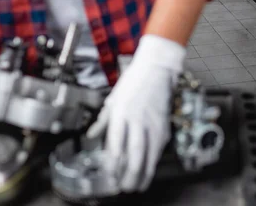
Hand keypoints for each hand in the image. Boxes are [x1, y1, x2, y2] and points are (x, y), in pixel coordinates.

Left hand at [87, 34, 184, 191]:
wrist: (157, 69)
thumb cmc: (133, 81)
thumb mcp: (113, 98)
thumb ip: (102, 120)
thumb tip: (91, 136)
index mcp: (121, 112)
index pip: (117, 144)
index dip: (113, 164)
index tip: (109, 175)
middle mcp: (138, 120)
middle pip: (135, 153)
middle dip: (129, 174)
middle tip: (123, 187)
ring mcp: (153, 123)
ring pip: (150, 155)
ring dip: (143, 173)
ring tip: (136, 186)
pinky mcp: (164, 126)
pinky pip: (158, 149)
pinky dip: (153, 163)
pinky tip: (147, 171)